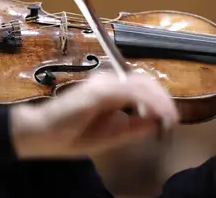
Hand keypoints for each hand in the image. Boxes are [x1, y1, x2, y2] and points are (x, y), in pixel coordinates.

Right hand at [8, 72, 178, 158]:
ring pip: (140, 84)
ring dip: (159, 100)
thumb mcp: (111, 134)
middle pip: (145, 81)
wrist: (41, 133)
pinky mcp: (98, 91)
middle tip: (174, 117)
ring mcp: (103, 83)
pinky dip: (146, 102)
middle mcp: (108, 81)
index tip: (172, 116)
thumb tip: (157, 120)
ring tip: (169, 116)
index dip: (160, 98)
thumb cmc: (71, 134)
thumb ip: (133, 127)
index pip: (142, 85)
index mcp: (110, 89)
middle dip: (164, 99)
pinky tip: (155, 113)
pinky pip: (129, 92)